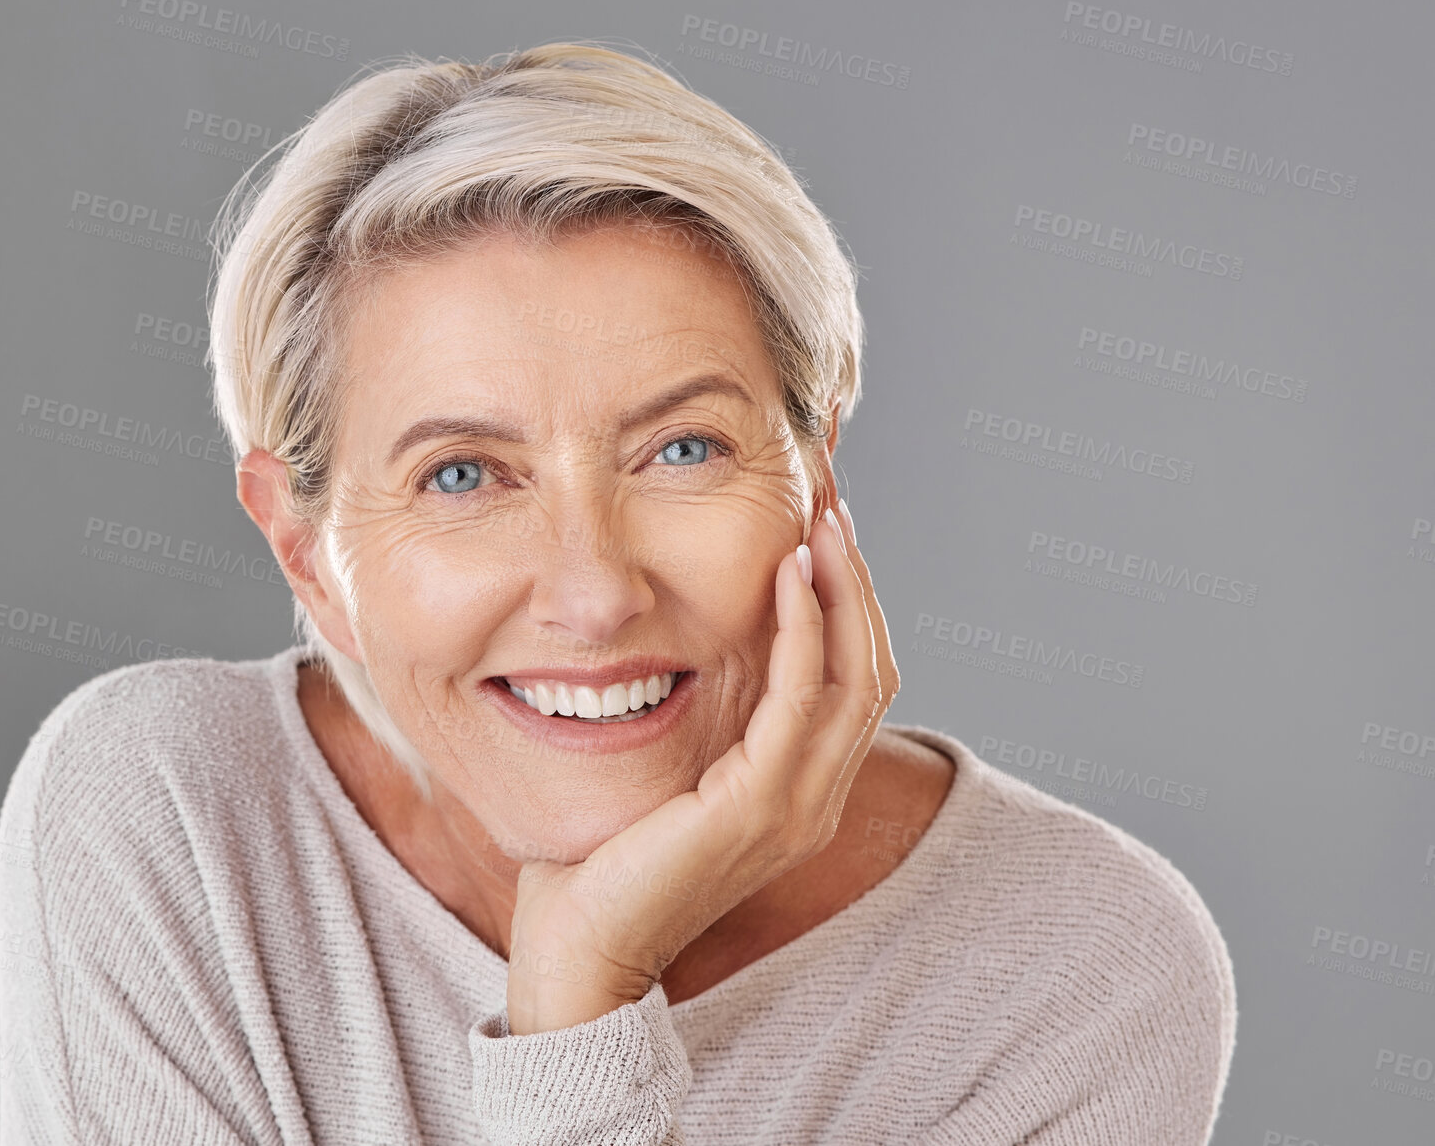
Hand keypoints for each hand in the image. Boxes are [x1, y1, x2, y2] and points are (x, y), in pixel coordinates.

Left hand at [505, 500, 900, 1032]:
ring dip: (842, 590)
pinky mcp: (758, 807)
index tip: (824, 532)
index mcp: (799, 794)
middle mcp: (814, 801)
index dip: (850, 603)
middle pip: (871, 670)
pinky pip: (801, 700)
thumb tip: (687, 643)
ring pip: (855, 678)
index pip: (853, 683)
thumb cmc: (602, 858)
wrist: (577, 943)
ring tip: (823, 522)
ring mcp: (795, 808)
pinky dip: (802, 630)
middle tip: (834, 505)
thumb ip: (699, 722)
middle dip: (857, 581)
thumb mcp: (666, 773)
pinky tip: (785, 575)